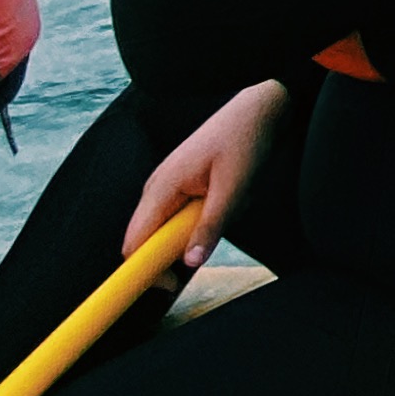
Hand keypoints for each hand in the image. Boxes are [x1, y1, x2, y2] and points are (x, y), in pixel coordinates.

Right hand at [125, 78, 290, 271]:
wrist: (260, 109)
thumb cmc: (246, 142)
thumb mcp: (234, 189)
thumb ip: (211, 227)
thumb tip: (188, 263)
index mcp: (161, 187)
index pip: (134, 243)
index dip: (143, 272)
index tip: (171, 286)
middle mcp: (156, 188)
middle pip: (147, 241)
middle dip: (176, 253)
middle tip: (211, 245)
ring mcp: (168, 186)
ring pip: (170, 230)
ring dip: (197, 233)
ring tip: (230, 206)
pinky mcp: (183, 186)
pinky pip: (184, 217)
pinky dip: (206, 219)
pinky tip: (230, 200)